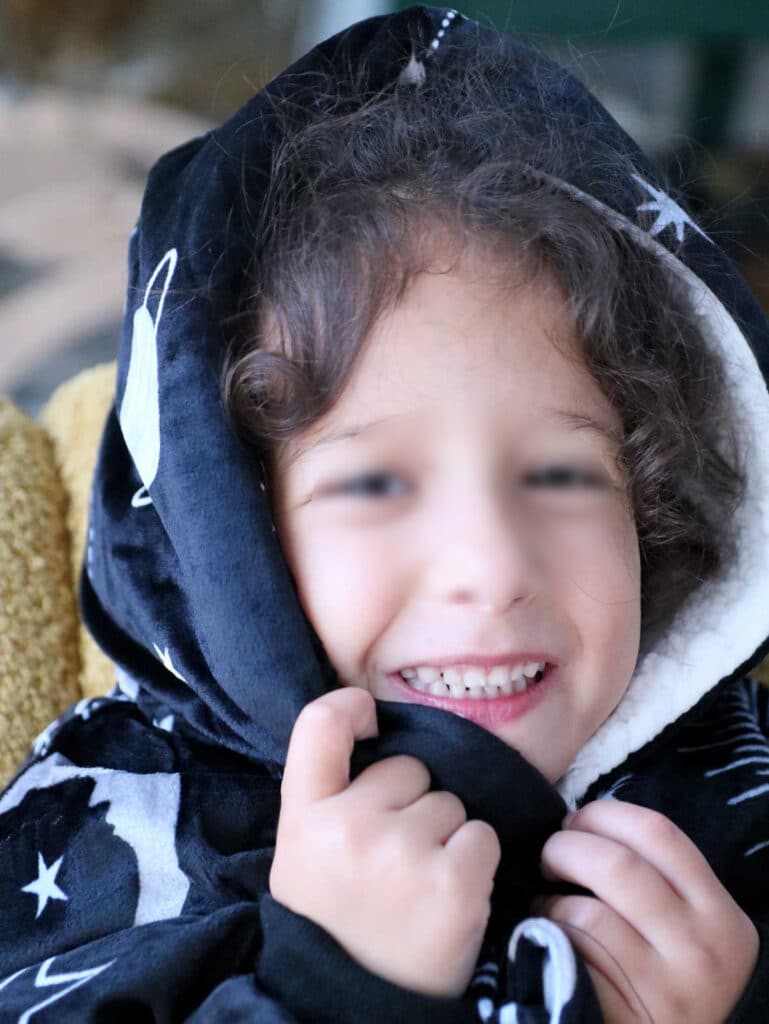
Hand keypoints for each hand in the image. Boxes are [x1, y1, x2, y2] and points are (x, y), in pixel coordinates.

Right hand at [269, 686, 501, 998]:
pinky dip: (473, 862)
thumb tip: (372, 731)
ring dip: (444, 836)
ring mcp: (402, 852)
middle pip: (407, 768)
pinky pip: (482, 834)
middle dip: (409, 803)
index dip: (351, 707)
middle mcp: (348, 826)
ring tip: (417, 887)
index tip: (369, 719)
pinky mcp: (454, 881)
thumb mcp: (305, 857)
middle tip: (391, 861)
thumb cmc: (338, 922)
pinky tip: (447, 898)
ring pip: (450, 802)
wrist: (356, 1008)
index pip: (320, 722)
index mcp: (303, 819)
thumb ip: (330, 797)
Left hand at [532, 800, 758, 1022]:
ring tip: (548, 903)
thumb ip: (654, 875)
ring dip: (551, 899)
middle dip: (566, 847)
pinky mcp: (626, 1015)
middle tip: (550, 855)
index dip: (604, 814)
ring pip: (588, 912)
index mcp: (717, 911)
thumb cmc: (671, 970)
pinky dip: (549, 936)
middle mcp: (700, 948)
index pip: (658, 833)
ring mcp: (664, 987)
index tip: (576, 821)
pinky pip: (572, 955)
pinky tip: (549, 938)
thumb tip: (584, 824)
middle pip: (617, 865)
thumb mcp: (687, 922)